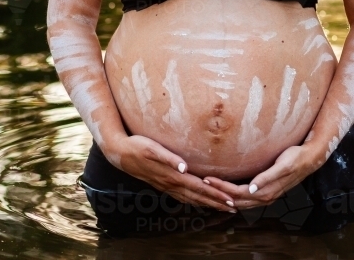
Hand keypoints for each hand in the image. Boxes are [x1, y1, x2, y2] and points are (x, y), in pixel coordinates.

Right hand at [107, 135, 235, 212]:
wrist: (120, 153)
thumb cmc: (137, 146)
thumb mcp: (152, 148)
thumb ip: (169, 158)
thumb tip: (184, 166)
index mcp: (172, 175)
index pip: (198, 187)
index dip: (214, 194)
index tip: (229, 200)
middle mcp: (170, 183)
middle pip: (197, 196)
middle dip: (216, 202)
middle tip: (233, 208)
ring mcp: (166, 185)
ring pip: (190, 198)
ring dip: (207, 204)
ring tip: (221, 208)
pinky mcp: (162, 184)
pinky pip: (182, 196)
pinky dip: (194, 201)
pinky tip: (198, 201)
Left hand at [202, 144, 321, 209]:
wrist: (310, 159)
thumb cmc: (295, 158)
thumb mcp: (282, 166)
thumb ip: (267, 178)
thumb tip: (251, 189)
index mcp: (267, 191)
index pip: (238, 193)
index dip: (222, 187)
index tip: (208, 179)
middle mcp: (265, 196)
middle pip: (236, 199)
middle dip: (219, 193)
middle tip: (202, 183)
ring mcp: (265, 195)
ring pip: (240, 201)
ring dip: (225, 197)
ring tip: (209, 190)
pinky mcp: (266, 190)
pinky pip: (246, 198)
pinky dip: (234, 197)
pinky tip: (226, 193)